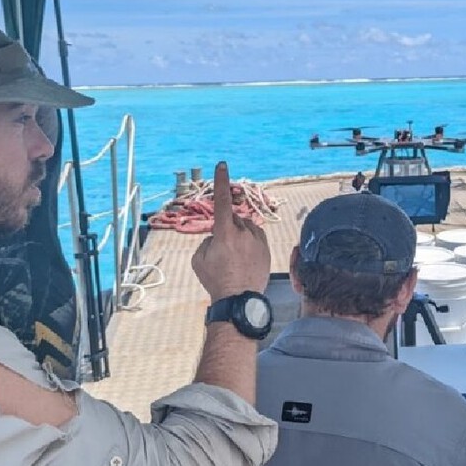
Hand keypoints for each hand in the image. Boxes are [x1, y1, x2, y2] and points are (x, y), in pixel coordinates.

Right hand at [191, 161, 269, 301]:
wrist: (238, 300)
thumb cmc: (215, 279)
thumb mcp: (199, 258)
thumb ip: (208, 240)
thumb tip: (218, 236)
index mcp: (224, 233)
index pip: (222, 201)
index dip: (221, 182)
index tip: (222, 165)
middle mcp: (243, 232)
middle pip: (233, 220)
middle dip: (226, 229)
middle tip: (222, 253)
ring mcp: (257, 240)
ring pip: (246, 228)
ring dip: (239, 235)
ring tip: (235, 258)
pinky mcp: (266, 249)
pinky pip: (256, 237)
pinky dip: (250, 242)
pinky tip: (245, 258)